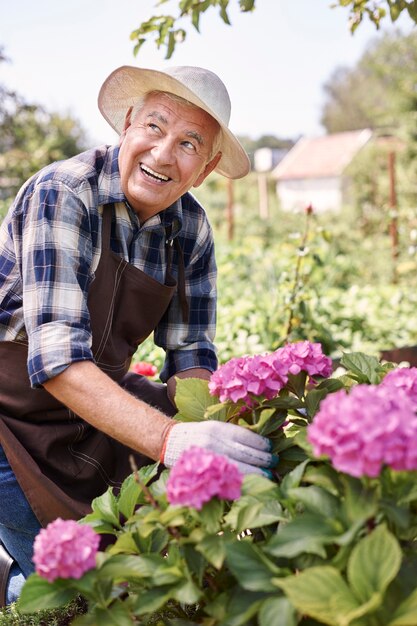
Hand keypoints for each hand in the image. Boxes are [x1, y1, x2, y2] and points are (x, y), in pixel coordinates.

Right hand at [161, 421, 278, 475]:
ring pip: (240, 468)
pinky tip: (251, 483)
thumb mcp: (215, 428)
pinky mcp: (204, 474)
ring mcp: (209, 460)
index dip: (261, 444)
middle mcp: (214, 443)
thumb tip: (260, 444)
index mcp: (218, 429)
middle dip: (263, 460)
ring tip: (269, 475)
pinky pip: (227, 479)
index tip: (271, 448)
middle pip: (246, 454)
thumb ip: (233, 435)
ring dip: (257, 473)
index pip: (246, 437)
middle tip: (274, 463)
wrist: (170, 442)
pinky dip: (242, 482)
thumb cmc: (198, 435)